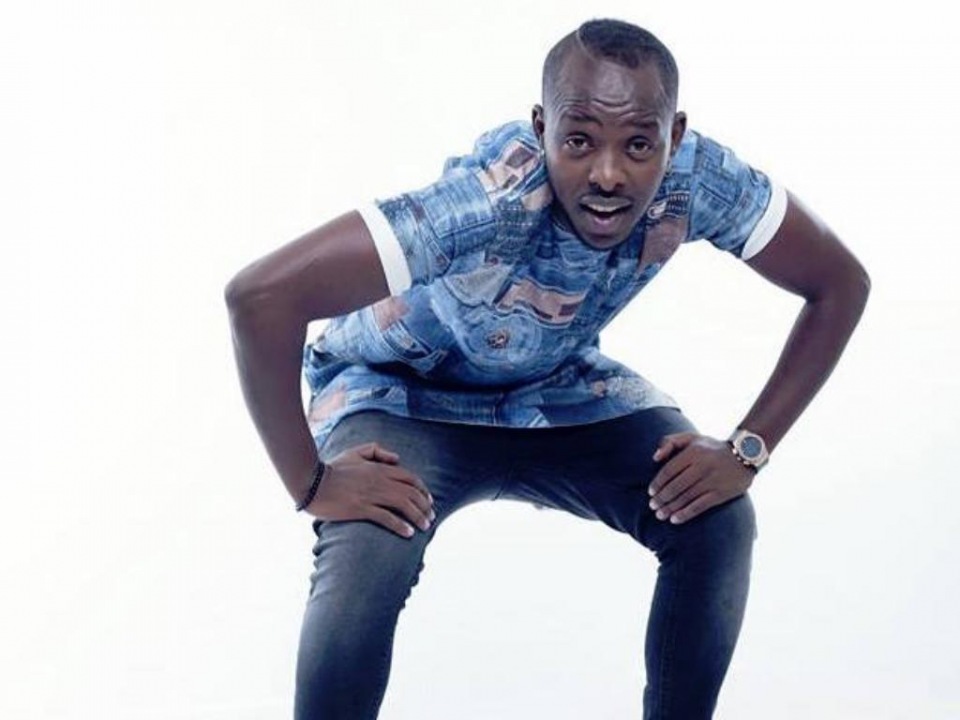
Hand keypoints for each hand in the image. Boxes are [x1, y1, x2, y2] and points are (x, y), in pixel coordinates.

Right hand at [305, 442, 435, 537]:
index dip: (422, 489)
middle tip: (431, 517)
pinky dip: (400, 525)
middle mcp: (379, 481)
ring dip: (417, 516)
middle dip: (425, 505)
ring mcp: (370, 495)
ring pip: (403, 505)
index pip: (409, 477)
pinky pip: (386, 517)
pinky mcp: (360, 509)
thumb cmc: (332, 468)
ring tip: (425, 527)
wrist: (311, 481)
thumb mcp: (355, 452)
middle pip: (411, 492)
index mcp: (379, 468)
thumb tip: (397, 459)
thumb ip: (376, 451)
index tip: (429, 500)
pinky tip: (408, 533)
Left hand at [647, 432, 754, 524]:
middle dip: (661, 498)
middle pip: (676, 486)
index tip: (650, 492)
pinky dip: (686, 514)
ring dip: (670, 508)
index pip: (669, 470)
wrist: (745, 454)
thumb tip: (655, 458)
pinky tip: (675, 519)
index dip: (658, 483)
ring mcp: (712, 481)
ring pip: (686, 498)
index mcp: (693, 452)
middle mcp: (702, 466)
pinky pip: (700, 506)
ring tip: (660, 515)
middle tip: (652, 506)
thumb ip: (670, 442)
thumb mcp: (691, 438)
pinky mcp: (721, 493)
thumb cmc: (711, 447)